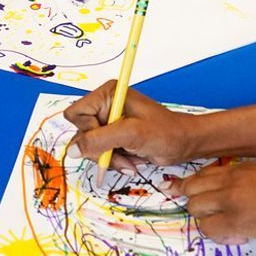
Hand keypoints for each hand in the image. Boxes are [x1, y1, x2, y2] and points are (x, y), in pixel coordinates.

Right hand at [64, 80, 200, 173]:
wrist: (183, 143)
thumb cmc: (164, 132)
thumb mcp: (130, 134)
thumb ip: (99, 140)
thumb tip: (72, 150)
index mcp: (106, 95)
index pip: (76, 114)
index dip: (88, 131)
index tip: (108, 138)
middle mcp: (104, 106)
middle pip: (81, 133)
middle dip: (100, 149)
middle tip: (120, 153)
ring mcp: (109, 123)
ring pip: (89, 147)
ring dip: (108, 158)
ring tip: (129, 160)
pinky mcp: (114, 137)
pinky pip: (100, 153)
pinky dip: (114, 161)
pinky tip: (130, 161)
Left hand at [174, 161, 255, 252]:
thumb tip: (251, 194)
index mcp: (243, 167)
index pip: (204, 173)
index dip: (193, 185)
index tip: (184, 189)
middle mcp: (231, 179)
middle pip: (192, 189)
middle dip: (196, 202)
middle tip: (209, 214)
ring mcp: (231, 199)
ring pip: (195, 208)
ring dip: (207, 219)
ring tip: (227, 227)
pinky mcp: (236, 221)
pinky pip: (209, 229)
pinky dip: (219, 235)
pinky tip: (237, 236)